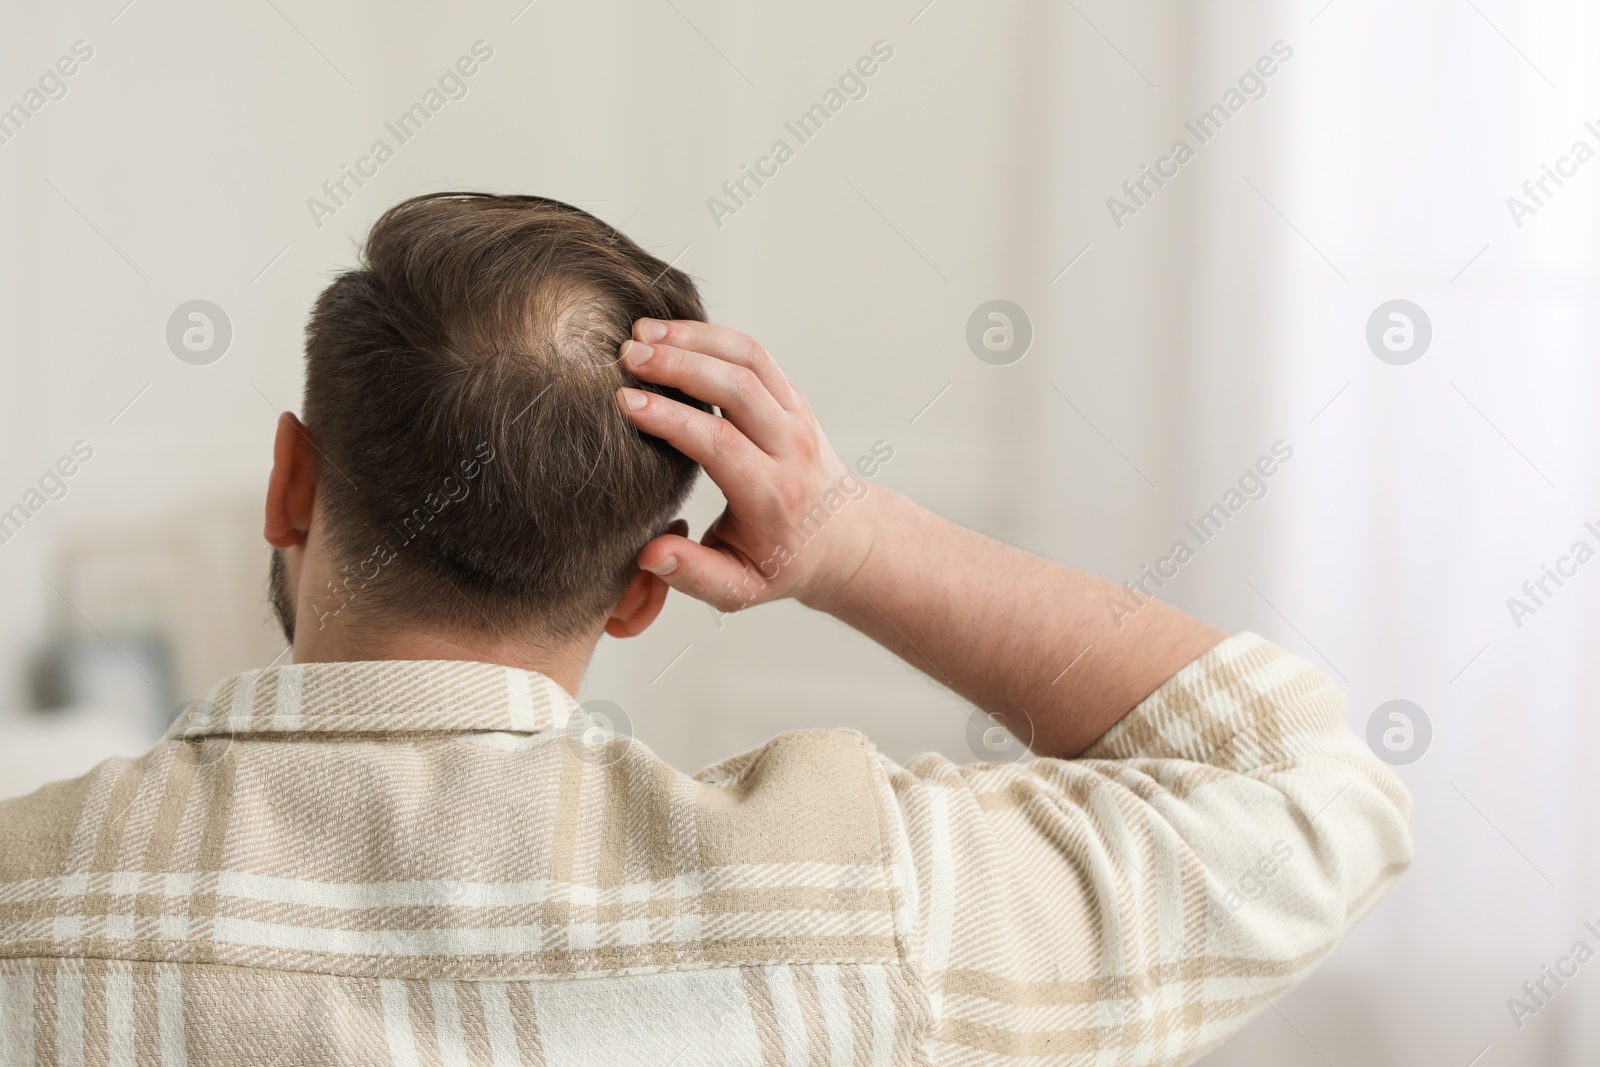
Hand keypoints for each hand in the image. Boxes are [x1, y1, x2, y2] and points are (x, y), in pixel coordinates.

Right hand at [616, 319, 880, 613]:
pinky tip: (671, 331)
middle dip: (680, 365)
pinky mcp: (792, 397)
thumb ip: (695, 574)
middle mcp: (790, 448)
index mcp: (772, 495)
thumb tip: (650, 555)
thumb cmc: (780, 564)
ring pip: (750, 359)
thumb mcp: (739, 588)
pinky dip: (714, 335)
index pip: (720, 445)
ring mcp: (796, 416)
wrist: (842, 539)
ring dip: (695, 338)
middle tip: (626, 355)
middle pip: (737, 389)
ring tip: (642, 331)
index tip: (624, 402)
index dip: (671, 419)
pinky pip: (756, 354)